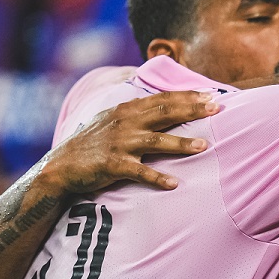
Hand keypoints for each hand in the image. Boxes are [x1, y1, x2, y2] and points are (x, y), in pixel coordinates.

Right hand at [37, 89, 220, 196]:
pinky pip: (139, 172)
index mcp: (127, 110)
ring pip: (156, 142)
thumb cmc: (93, 143)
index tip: (211, 94)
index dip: (187, 96)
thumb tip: (162, 102)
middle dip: (192, 110)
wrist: (61, 165)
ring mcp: (119, 144)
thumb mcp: (113, 118)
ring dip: (181, 144)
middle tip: (216, 109)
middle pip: (164, 113)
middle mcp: (125, 123)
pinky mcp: (113, 165)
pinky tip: (173, 184)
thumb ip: (136, 110)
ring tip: (204, 146)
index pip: (162, 99)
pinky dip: (157, 178)